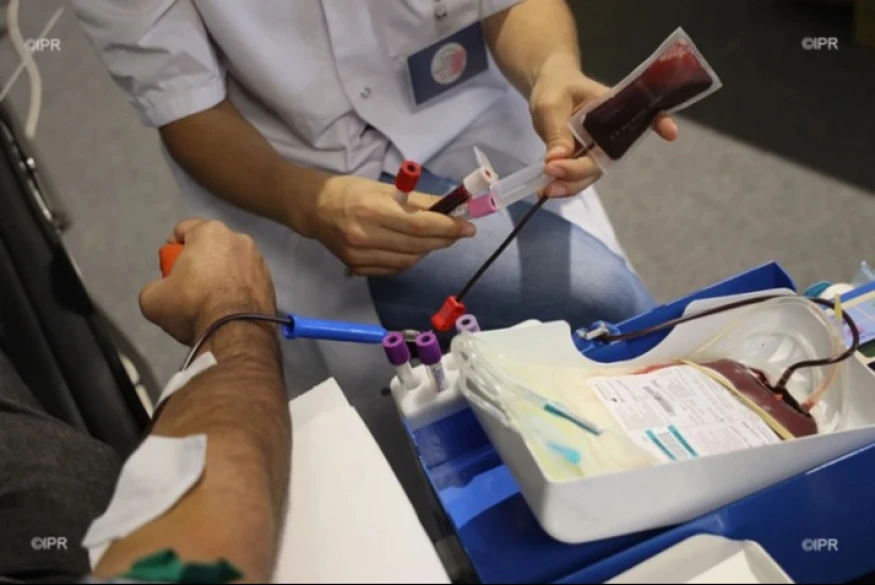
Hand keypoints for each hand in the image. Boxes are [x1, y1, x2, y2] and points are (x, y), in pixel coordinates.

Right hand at [140, 219, 276, 344]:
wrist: (236, 333)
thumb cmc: (192, 306)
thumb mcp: (153, 299)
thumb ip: (154, 287)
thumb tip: (162, 292)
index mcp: (210, 232)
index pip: (184, 228)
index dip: (172, 247)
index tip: (169, 268)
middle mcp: (239, 239)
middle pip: (211, 246)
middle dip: (199, 261)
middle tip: (188, 286)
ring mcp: (259, 260)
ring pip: (232, 263)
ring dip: (221, 275)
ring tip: (212, 300)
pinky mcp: (271, 282)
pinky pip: (248, 280)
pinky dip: (238, 289)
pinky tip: (230, 308)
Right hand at [309, 175, 475, 275]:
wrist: (313, 209)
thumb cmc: (351, 191)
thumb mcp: (384, 188)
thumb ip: (418, 200)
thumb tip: (451, 208)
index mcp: (372, 210)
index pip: (419, 225)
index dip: (448, 228)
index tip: (468, 227)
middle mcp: (364, 237)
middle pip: (417, 245)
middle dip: (444, 239)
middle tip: (460, 232)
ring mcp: (359, 256)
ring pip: (409, 260)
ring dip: (428, 249)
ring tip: (436, 237)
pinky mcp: (357, 268)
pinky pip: (395, 268)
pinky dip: (410, 259)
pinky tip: (414, 248)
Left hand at [529, 53, 679, 196]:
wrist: (547, 90)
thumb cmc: (555, 88)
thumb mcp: (551, 104)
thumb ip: (556, 131)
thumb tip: (556, 160)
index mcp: (613, 107)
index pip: (642, 115)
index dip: (659, 123)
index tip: (670, 132)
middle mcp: (611, 132)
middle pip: (605, 158)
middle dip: (580, 171)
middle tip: (552, 170)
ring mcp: (597, 149)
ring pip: (590, 174)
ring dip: (570, 185)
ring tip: (546, 189)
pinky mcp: (583, 160)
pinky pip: (576, 177)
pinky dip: (562, 185)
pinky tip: (544, 189)